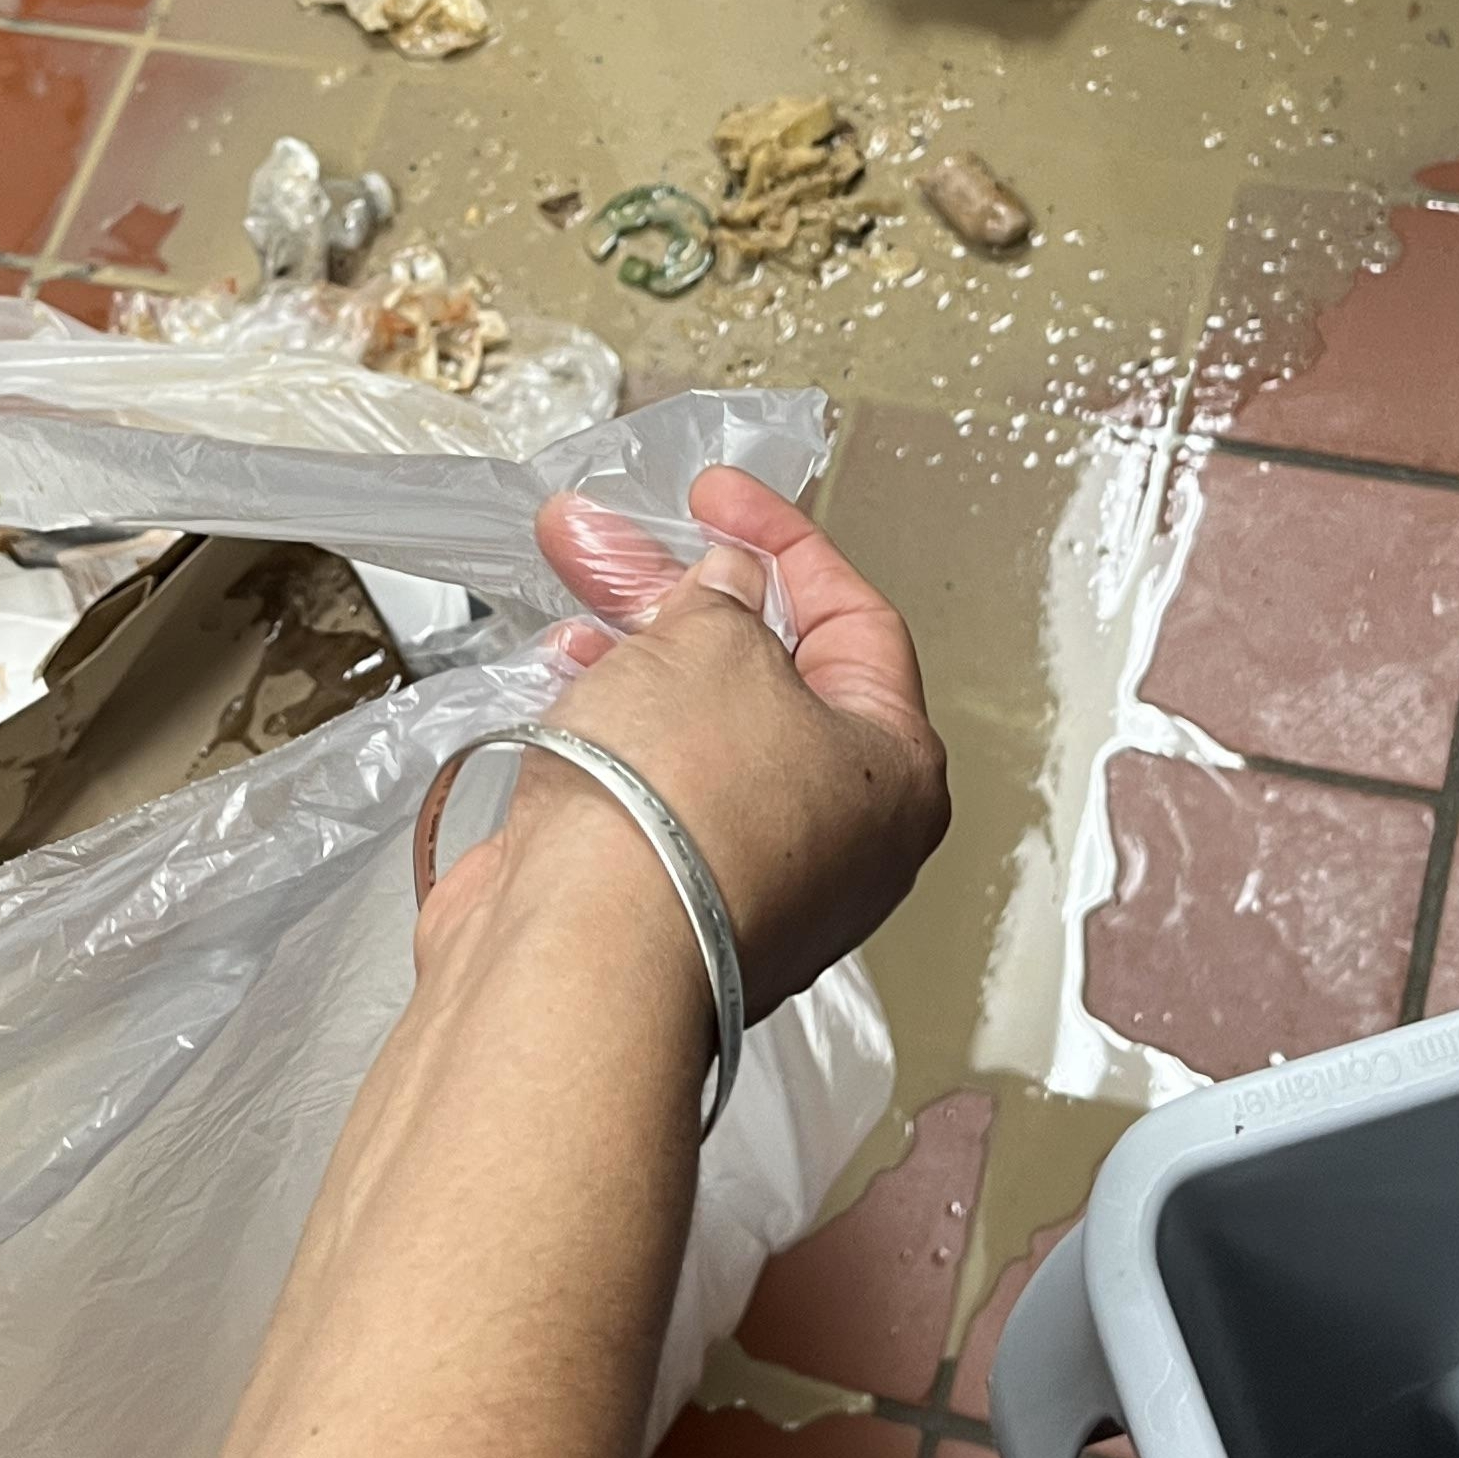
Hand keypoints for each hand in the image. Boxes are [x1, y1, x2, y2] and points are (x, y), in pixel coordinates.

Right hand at [419, 469, 948, 1024]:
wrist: (578, 956)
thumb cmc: (673, 820)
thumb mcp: (713, 645)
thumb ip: (725, 600)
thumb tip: (729, 595)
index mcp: (893, 770)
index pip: (855, 621)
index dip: (781, 540)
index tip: (719, 501)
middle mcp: (837, 832)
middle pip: (765, 673)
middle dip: (682, 592)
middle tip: (621, 541)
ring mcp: (749, 871)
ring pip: (697, 728)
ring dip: (634, 653)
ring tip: (573, 598)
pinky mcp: (665, 897)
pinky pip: (648, 788)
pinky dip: (610, 731)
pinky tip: (565, 689)